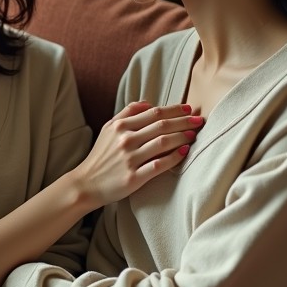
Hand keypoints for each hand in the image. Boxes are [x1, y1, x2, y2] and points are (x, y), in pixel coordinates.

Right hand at [69, 101, 199, 207]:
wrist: (86, 184)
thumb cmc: (101, 156)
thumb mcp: (108, 128)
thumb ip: (127, 113)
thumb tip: (149, 102)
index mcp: (121, 126)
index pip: (154, 112)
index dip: (174, 109)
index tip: (189, 108)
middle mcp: (126, 140)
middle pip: (161, 125)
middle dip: (184, 121)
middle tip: (199, 120)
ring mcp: (130, 159)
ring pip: (163, 143)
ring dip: (182, 137)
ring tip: (194, 135)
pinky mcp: (133, 178)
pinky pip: (159, 165)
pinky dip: (173, 157)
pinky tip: (184, 152)